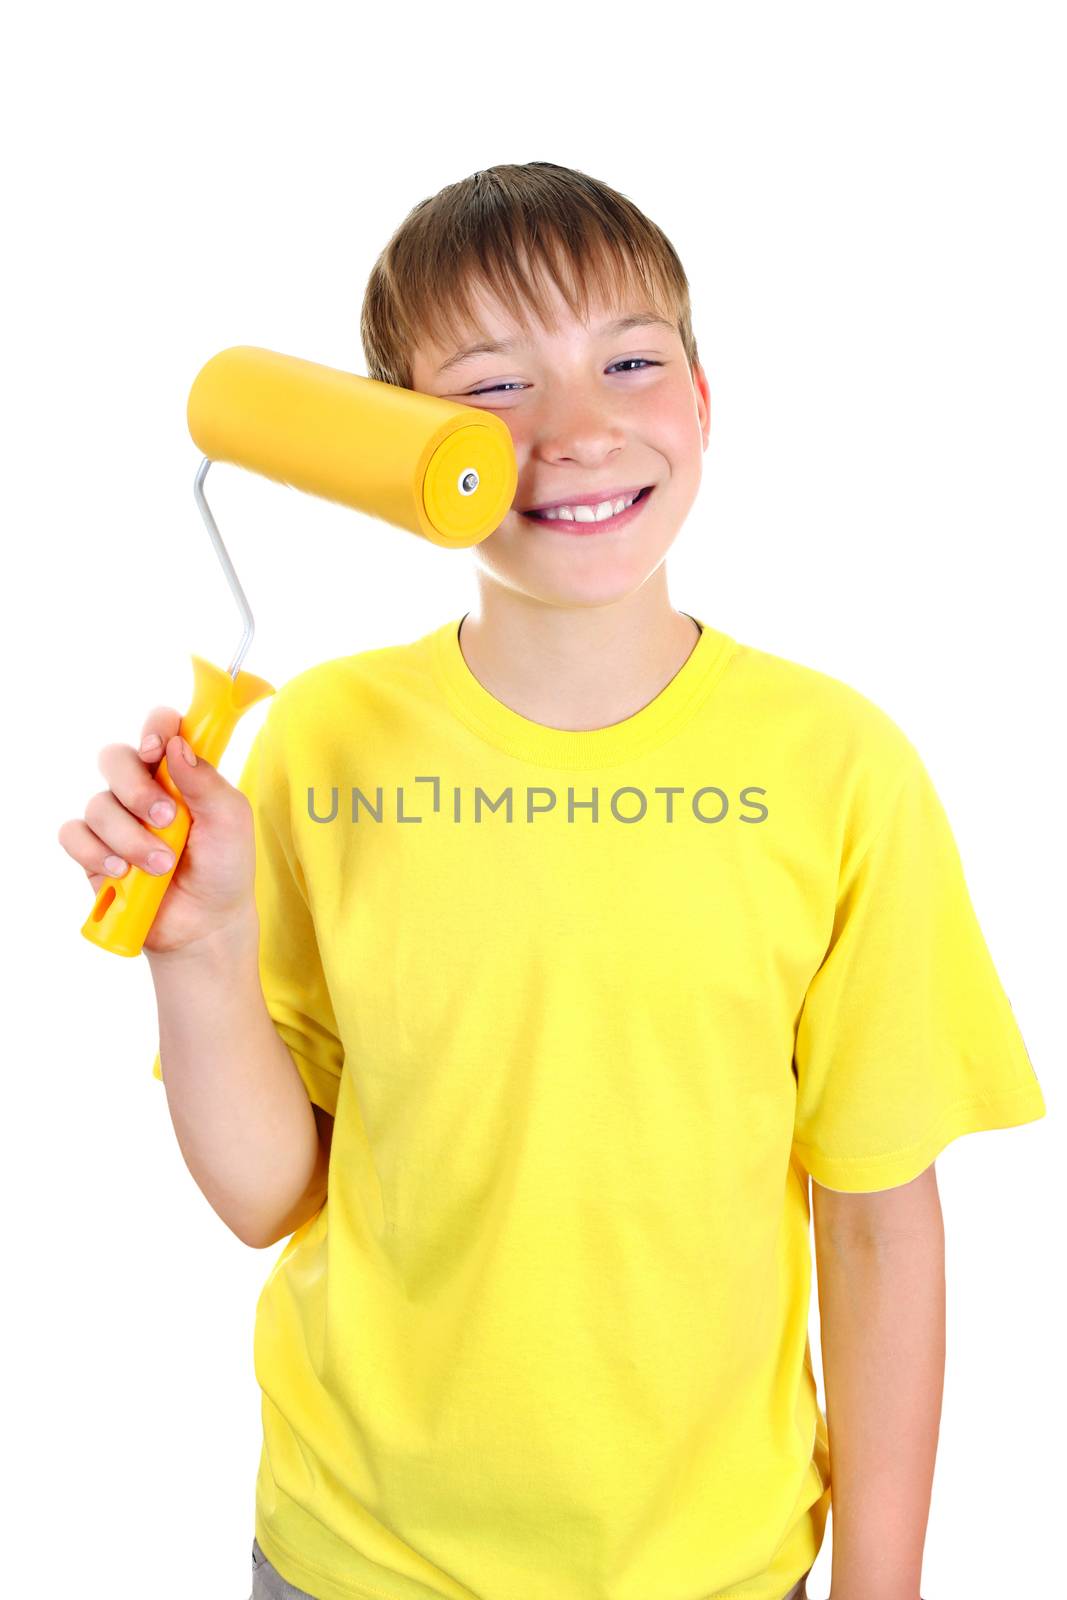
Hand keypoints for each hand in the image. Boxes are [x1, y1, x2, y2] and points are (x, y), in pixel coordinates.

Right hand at [59, 706, 257, 955]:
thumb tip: (177, 746)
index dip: (154, 728)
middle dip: (136, 789)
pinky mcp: (94, 849)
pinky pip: (74, 834)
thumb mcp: (230, 822)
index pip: (159, 727)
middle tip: (165, 818)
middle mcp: (142, 788)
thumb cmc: (223, 867)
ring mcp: (116, 818)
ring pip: (98, 804)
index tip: (158, 749)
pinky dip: (96, 852)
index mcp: (179, 772)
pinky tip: (121, 870)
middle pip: (115, 758)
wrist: (205, 924)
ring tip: (161, 866)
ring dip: (130, 837)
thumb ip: (207, 782)